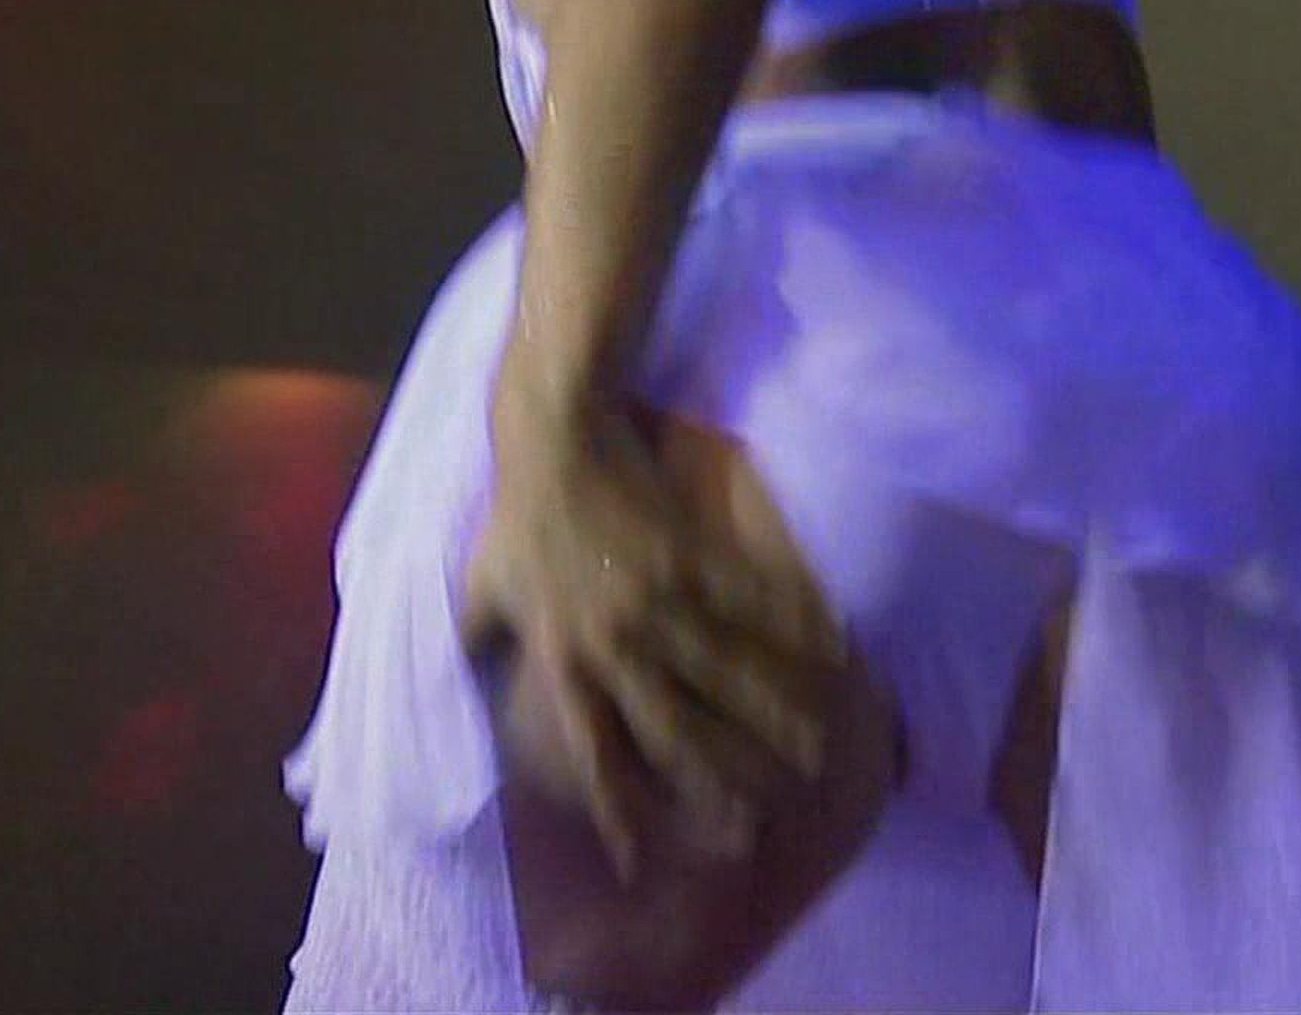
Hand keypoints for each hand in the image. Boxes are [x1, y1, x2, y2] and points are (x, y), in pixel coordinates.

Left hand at [463, 384, 838, 881]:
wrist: (553, 439)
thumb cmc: (516, 516)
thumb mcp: (480, 587)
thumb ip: (477, 638)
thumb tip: (465, 673)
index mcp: (564, 658)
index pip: (593, 750)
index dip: (616, 808)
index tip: (640, 861)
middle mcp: (613, 642)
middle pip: (676, 727)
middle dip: (722, 778)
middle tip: (762, 819)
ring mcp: (656, 599)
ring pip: (725, 671)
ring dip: (774, 713)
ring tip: (818, 747)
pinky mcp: (691, 553)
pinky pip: (751, 598)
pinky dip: (793, 623)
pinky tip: (835, 648)